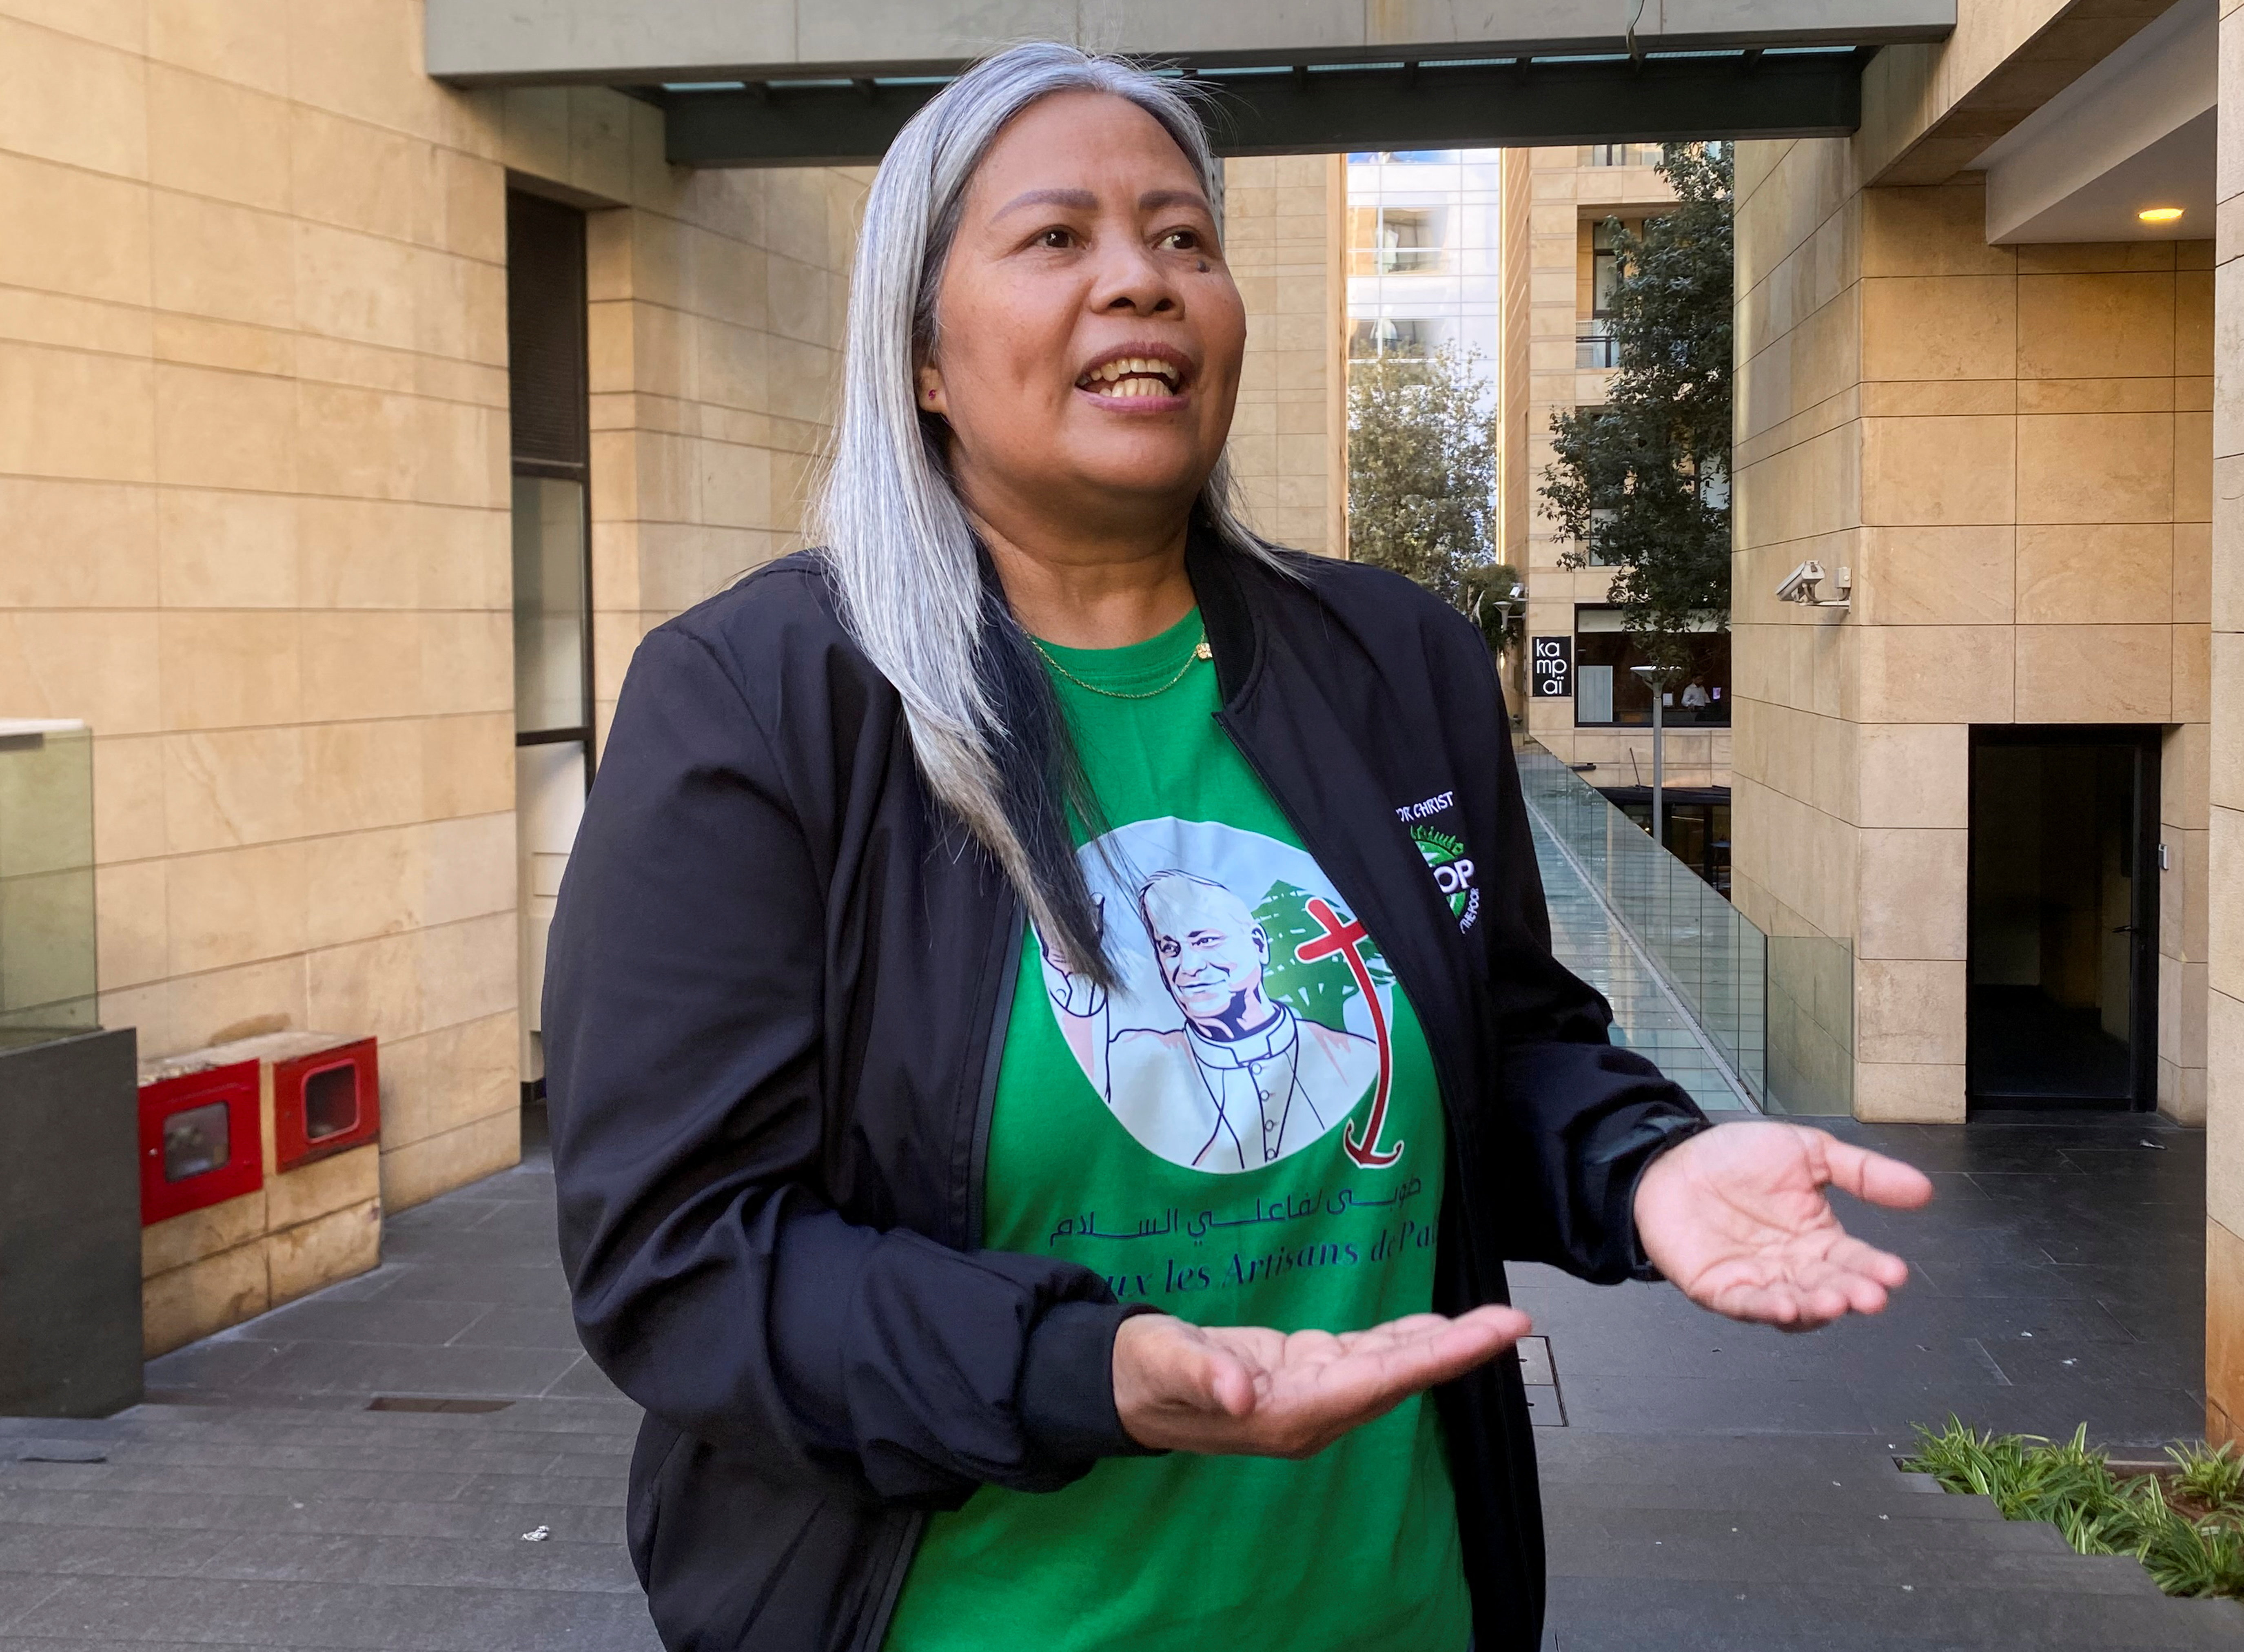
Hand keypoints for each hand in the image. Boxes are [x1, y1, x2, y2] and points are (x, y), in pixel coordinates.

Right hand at [1112, 1305, 1528, 1456]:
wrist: (1129, 1385)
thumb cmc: (1145, 1372)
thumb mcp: (1163, 1365)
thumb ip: (1202, 1377)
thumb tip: (1240, 1393)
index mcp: (1287, 1413)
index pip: (1375, 1383)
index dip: (1433, 1360)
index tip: (1484, 1339)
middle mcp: (1313, 1410)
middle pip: (1398, 1377)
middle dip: (1457, 1350)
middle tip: (1515, 1322)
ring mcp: (1314, 1393)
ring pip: (1392, 1367)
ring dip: (1443, 1344)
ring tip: (1497, 1321)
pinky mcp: (1308, 1371)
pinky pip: (1371, 1357)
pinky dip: (1408, 1339)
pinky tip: (1440, 1326)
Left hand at [1634, 1120, 1934, 1330]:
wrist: (1672, 1157)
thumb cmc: (1738, 1158)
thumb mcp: (1809, 1152)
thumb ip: (1863, 1172)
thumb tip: (1923, 1190)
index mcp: (1818, 1238)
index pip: (1855, 1260)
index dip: (1875, 1268)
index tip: (1895, 1272)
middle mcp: (1792, 1267)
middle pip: (1830, 1287)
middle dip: (1853, 1293)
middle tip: (1873, 1295)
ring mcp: (1757, 1281)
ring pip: (1795, 1305)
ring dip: (1816, 1307)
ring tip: (1835, 1300)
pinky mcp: (1719, 1289)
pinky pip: (1746, 1306)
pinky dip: (1766, 1309)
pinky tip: (1785, 1306)